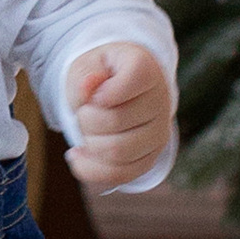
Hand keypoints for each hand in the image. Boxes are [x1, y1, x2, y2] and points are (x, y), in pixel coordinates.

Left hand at [63, 41, 172, 188]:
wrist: (120, 88)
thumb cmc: (102, 74)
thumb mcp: (89, 63)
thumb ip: (85, 73)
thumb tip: (86, 89)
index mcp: (147, 70)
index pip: (131, 82)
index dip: (102, 93)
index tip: (93, 95)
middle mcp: (161, 102)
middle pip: (116, 121)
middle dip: (86, 119)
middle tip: (84, 112)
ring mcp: (158, 134)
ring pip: (117, 152)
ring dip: (89, 144)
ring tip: (86, 131)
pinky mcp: (149, 159)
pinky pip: (120, 175)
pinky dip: (90, 169)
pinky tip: (78, 154)